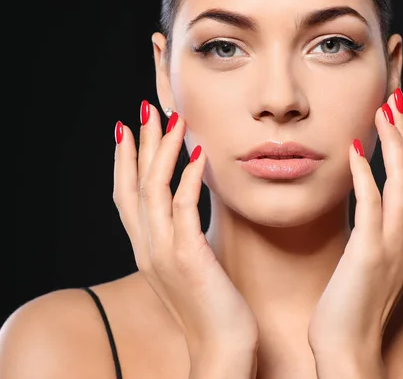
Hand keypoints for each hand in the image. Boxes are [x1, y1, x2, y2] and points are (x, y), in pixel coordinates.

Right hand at [113, 102, 257, 376]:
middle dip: (139, 145)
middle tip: (145, 110)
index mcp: (148, 249)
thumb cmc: (213, 309)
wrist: (222, 348)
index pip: (128, 197)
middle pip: (134, 186)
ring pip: (153, 190)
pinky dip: (187, 178)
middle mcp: (148, 248)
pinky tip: (197, 154)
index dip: (125, 162)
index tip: (129, 131)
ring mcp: (164, 253)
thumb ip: (184, 241)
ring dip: (161, 151)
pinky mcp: (188, 258)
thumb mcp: (192, 268)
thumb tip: (190, 216)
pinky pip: (183, 209)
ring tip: (172, 119)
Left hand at [308, 90, 402, 375]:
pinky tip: (356, 147)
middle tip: (402, 97)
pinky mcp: (369, 253)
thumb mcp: (372, 262)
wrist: (348, 348)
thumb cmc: (354, 305)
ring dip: (394, 143)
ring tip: (384, 109)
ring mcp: (393, 245)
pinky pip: (371, 204)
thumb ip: (376, 232)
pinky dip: (365, 173)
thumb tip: (369, 206)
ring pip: (402, 182)